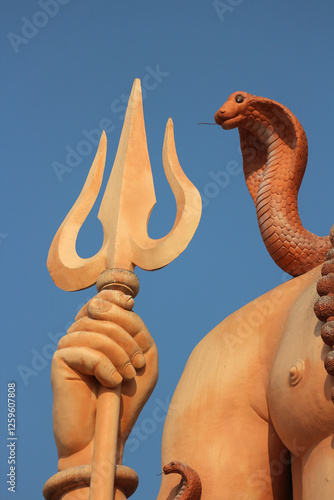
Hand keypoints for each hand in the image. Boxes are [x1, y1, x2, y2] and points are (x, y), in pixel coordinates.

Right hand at [50, 289, 157, 470]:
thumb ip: (137, 329)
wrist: (105, 433)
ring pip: (96, 332)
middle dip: (127, 337)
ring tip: (126, 377)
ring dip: (118, 355)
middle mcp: (81, 333)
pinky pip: (86, 351)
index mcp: (100, 330)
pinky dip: (105, 367)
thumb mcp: (143, 358)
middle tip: (136, 365)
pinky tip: (111, 383)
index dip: (115, 297)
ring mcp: (69, 345)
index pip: (103, 299)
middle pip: (103, 314)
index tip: (131, 304)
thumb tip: (121, 305)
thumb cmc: (126, 397)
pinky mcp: (60, 360)